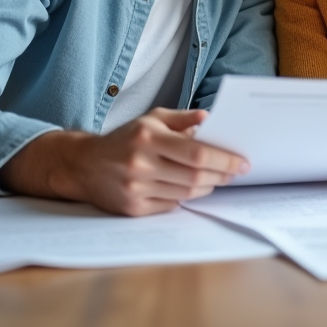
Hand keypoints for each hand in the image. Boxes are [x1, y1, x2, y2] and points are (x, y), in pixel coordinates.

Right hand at [0, 107, 248, 216]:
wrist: (84, 165)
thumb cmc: (124, 139)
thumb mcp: (150, 119)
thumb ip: (181, 118)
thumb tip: (208, 118)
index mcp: (148, 138)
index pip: (197, 152)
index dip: (224, 159)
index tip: (242, 162)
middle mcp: (141, 163)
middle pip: (195, 176)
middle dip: (222, 175)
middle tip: (235, 172)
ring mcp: (136, 189)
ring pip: (186, 193)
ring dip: (208, 186)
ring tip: (217, 178)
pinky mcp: (133, 208)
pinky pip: (171, 205)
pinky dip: (187, 197)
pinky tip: (192, 188)